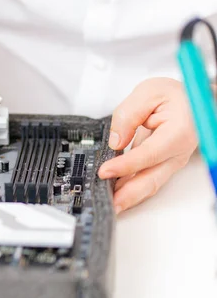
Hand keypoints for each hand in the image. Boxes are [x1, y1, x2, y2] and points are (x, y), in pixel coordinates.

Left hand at [98, 78, 197, 213]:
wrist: (192, 102)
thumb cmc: (176, 96)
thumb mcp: (148, 93)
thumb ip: (129, 114)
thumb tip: (116, 141)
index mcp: (178, 132)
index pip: (148, 154)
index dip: (125, 165)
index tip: (104, 171)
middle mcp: (177, 152)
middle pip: (151, 179)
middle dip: (128, 195)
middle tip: (108, 204)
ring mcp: (171, 161)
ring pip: (149, 184)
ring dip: (128, 196)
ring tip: (108, 204)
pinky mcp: (161, 165)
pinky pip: (145, 180)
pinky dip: (130, 189)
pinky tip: (115, 194)